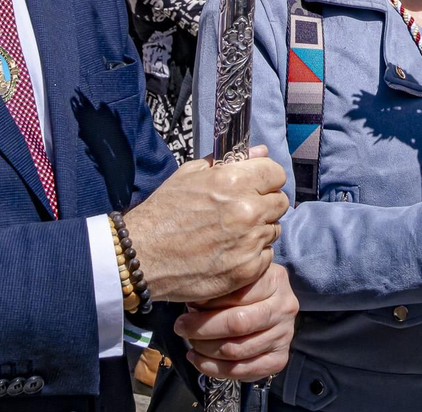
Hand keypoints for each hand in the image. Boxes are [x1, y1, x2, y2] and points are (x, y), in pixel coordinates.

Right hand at [123, 145, 287, 302]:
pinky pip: (266, 256)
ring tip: (231, 234)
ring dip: (259, 230)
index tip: (256, 185)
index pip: (276, 173)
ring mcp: (250, 242)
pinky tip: (229, 253)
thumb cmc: (162, 213)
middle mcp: (247, 210)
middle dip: (265, 203)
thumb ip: (229, 161)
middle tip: (243, 211)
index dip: (266, 178)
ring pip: (274, 230)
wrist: (142, 256)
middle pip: (280, 202)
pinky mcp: (247, 269)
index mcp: (234, 181)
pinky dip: (253, 255)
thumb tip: (260, 151)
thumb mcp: (189, 174)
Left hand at [175, 263, 297, 381]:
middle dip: (203, 328)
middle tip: (181, 327)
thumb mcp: (238, 277)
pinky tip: (199, 360)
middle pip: (238, 323)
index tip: (189, 303)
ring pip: (237, 349)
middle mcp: (285, 307)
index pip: (238, 293)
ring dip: (206, 350)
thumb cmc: (246, 289)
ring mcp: (285, 335)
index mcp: (275, 280)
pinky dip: (215, 369)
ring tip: (190, 342)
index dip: (209, 301)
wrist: (272, 309)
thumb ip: (221, 285)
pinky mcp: (279, 359)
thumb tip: (192, 298)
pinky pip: (243, 370)